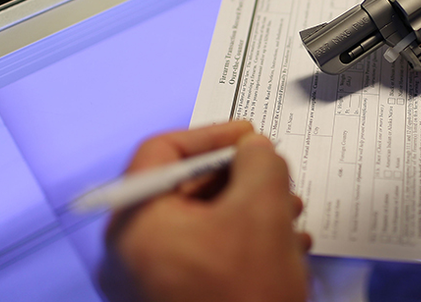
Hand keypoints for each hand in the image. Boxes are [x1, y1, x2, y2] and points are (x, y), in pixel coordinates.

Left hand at [99, 121, 311, 301]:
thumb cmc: (245, 298)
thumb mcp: (262, 211)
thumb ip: (260, 163)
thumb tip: (255, 149)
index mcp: (135, 224)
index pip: (161, 152)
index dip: (211, 135)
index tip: (249, 136)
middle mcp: (129, 254)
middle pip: (182, 189)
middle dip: (239, 178)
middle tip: (275, 174)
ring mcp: (147, 285)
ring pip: (200, 224)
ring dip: (248, 210)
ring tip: (290, 213)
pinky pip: (203, 256)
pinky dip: (241, 242)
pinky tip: (283, 246)